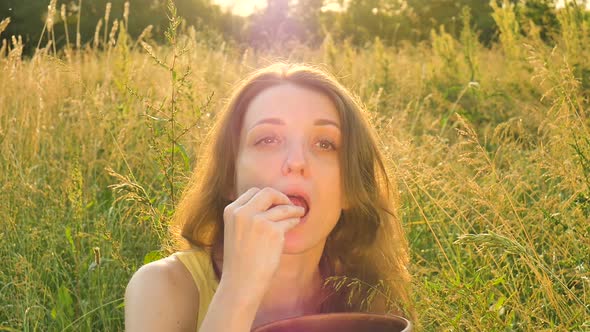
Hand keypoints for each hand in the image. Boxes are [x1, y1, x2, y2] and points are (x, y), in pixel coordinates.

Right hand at [220, 187, 303, 302]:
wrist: (241, 282)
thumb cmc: (240, 260)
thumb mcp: (236, 231)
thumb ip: (247, 216)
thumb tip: (271, 203)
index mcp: (231, 211)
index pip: (253, 192)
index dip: (267, 196)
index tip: (276, 202)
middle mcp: (243, 212)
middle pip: (268, 193)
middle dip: (281, 197)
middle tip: (289, 204)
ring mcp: (258, 221)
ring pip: (283, 207)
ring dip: (293, 209)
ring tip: (299, 212)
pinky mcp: (273, 231)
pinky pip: (289, 220)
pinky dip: (295, 221)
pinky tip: (296, 223)